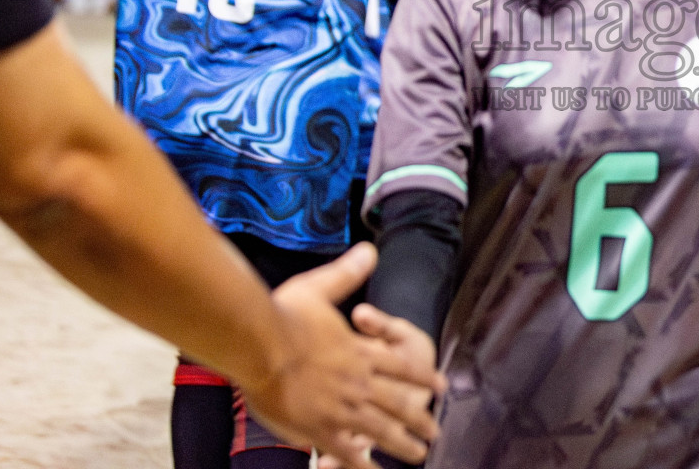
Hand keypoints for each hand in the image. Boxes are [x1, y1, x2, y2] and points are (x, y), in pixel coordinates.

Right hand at [238, 244, 443, 468]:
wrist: (257, 344)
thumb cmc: (283, 315)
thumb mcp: (320, 286)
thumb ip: (347, 273)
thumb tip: (369, 251)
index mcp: (360, 352)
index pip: (401, 366)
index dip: (423, 376)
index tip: (440, 385)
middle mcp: (357, 382)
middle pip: (398, 403)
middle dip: (419, 418)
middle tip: (435, 430)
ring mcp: (340, 407)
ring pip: (379, 430)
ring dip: (401, 443)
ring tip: (418, 454)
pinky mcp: (317, 427)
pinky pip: (345, 450)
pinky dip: (361, 462)